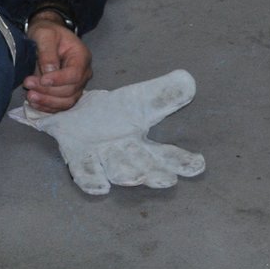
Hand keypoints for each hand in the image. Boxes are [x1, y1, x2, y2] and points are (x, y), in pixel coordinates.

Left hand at [9, 70, 204, 194]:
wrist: (70, 112)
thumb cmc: (108, 112)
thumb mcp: (136, 100)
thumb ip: (162, 94)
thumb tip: (188, 80)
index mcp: (141, 146)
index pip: (166, 156)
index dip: (182, 162)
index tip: (199, 164)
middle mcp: (123, 158)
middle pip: (142, 168)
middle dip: (155, 174)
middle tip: (168, 179)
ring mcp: (100, 159)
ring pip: (116, 171)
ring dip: (127, 174)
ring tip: (137, 177)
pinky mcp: (77, 157)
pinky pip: (85, 173)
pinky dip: (91, 180)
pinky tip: (100, 188)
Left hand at [21, 15, 92, 112]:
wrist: (47, 36)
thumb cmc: (47, 32)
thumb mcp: (45, 34)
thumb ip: (47, 52)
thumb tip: (49, 72)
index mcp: (81, 57)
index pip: (74, 74)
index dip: (58, 80)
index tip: (42, 79)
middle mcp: (83, 73)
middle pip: (70, 91)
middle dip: (48, 91)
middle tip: (28, 83)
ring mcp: (76, 85)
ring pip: (66, 102)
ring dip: (47, 102)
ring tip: (30, 96)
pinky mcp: (66, 93)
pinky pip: (60, 106)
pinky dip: (47, 107)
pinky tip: (34, 103)